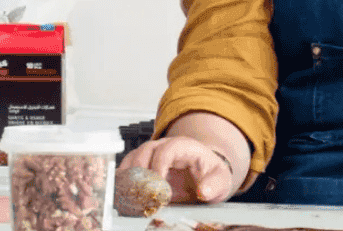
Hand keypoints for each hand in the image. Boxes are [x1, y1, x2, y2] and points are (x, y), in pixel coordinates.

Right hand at [119, 136, 234, 203]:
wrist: (204, 176)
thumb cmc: (210, 175)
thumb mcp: (220, 180)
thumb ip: (214, 185)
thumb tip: (204, 191)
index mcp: (184, 146)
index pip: (167, 150)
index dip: (159, 166)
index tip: (159, 186)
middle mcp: (165, 147)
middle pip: (145, 151)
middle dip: (141, 173)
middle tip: (141, 193)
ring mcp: (151, 155)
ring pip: (132, 158)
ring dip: (128, 177)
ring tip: (129, 195)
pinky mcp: (142, 165)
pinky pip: (127, 168)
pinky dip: (123, 181)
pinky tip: (123, 194)